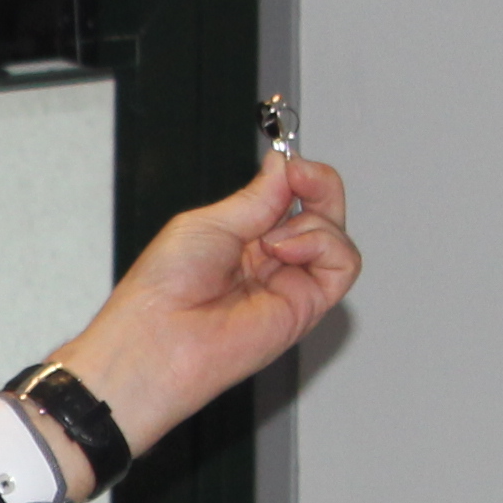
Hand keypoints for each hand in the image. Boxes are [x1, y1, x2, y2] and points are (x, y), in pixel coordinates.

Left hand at [34, 153, 358, 479]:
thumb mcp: (209, 223)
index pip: (289, 196)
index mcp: (240, 236)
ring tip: (271, 240)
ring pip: (336, 235)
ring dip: (313, 223)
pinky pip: (343, 264)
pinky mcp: (306, 306)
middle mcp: (269, 259)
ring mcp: (289, 282)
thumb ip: (258, 197)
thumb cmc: (162, 289)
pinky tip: (286, 251)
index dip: (298, 174)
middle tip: (303, 176)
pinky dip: (324, 245)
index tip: (291, 162)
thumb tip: (285, 166)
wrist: (158, 341)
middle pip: (321, 211)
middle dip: (319, 186)